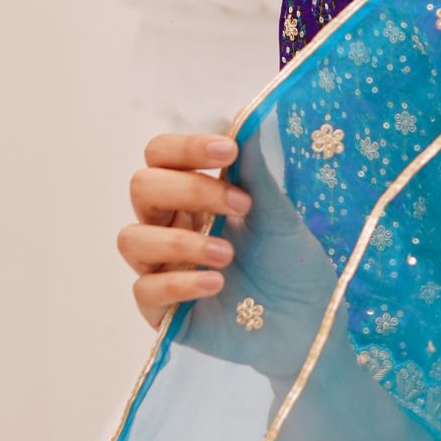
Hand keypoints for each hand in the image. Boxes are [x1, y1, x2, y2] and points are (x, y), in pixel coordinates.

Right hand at [121, 129, 341, 378]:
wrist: (307, 323)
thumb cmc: (291, 263)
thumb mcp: (279, 214)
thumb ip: (255, 172)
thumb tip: (245, 117)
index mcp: (193, 195)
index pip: (160, 155)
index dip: (185, 147)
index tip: (227, 150)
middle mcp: (169, 226)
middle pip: (141, 187)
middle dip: (189, 190)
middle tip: (239, 206)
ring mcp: (161, 267)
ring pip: (132, 238)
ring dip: (180, 241)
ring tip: (228, 255)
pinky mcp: (161, 311)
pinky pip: (145, 288)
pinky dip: (179, 282)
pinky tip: (216, 284)